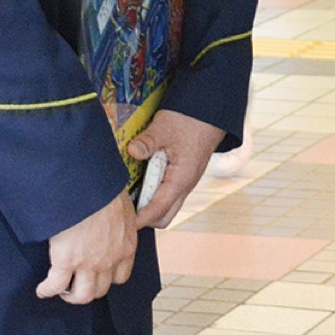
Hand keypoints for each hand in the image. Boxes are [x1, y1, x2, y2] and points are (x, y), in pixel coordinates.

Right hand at [37, 189, 136, 303]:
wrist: (87, 185)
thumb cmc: (104, 189)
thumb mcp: (124, 207)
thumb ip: (122, 222)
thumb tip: (118, 220)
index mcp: (126, 246)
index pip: (120, 276)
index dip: (107, 278)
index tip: (98, 274)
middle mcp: (110, 260)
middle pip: (100, 290)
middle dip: (88, 288)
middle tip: (76, 282)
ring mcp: (88, 263)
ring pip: (81, 295)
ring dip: (70, 294)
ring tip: (61, 288)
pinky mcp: (66, 261)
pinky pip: (55, 285)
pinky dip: (47, 290)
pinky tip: (42, 289)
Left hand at [128, 110, 224, 230]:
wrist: (210, 111)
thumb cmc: (190, 119)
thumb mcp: (164, 127)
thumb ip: (147, 142)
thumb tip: (131, 151)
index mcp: (182, 178)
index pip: (159, 209)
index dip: (141, 218)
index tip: (124, 223)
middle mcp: (186, 185)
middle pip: (165, 216)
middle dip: (145, 218)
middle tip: (124, 208)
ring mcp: (186, 181)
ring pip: (167, 207)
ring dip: (149, 206)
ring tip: (130, 196)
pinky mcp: (184, 175)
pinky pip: (169, 195)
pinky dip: (154, 195)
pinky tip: (142, 181)